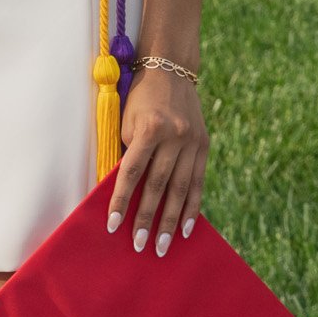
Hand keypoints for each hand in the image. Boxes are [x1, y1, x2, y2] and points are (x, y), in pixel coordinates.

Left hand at [106, 66, 207, 258]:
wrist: (171, 71)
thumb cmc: (139, 97)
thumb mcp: (127, 120)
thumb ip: (129, 153)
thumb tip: (124, 192)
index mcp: (150, 128)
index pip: (132, 172)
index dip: (121, 200)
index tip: (113, 225)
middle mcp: (174, 136)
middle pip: (158, 185)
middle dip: (148, 218)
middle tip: (140, 245)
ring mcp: (192, 142)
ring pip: (180, 189)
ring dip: (170, 220)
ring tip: (162, 245)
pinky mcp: (204, 146)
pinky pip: (197, 182)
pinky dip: (191, 207)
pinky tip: (185, 228)